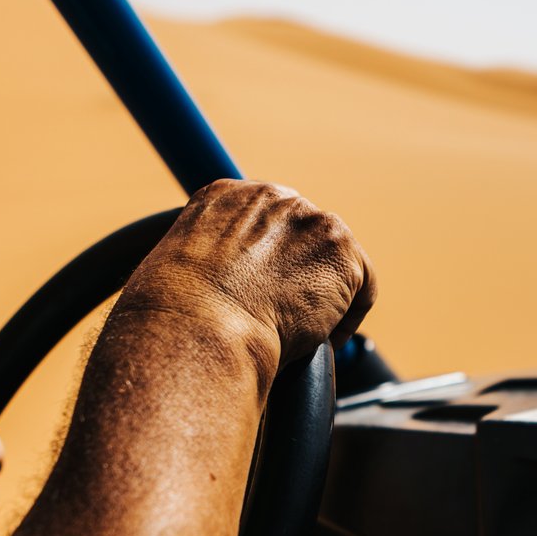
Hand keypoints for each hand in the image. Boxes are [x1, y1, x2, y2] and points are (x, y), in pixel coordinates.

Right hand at [119, 180, 376, 367]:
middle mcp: (272, 197)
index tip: (265, 290)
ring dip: (324, 297)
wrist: (200, 329)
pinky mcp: (341, 251)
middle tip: (289, 315)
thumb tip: (218, 296)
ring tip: (304, 333)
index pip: (263, 222)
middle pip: (304, 235)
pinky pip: (360, 287)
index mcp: (224, 196)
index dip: (269, 261)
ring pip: (333, 261)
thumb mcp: (178, 276)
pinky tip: (323, 340)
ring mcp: (311, 219)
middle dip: (299, 273)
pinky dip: (347, 318)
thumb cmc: (177, 320)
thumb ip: (208, 268)